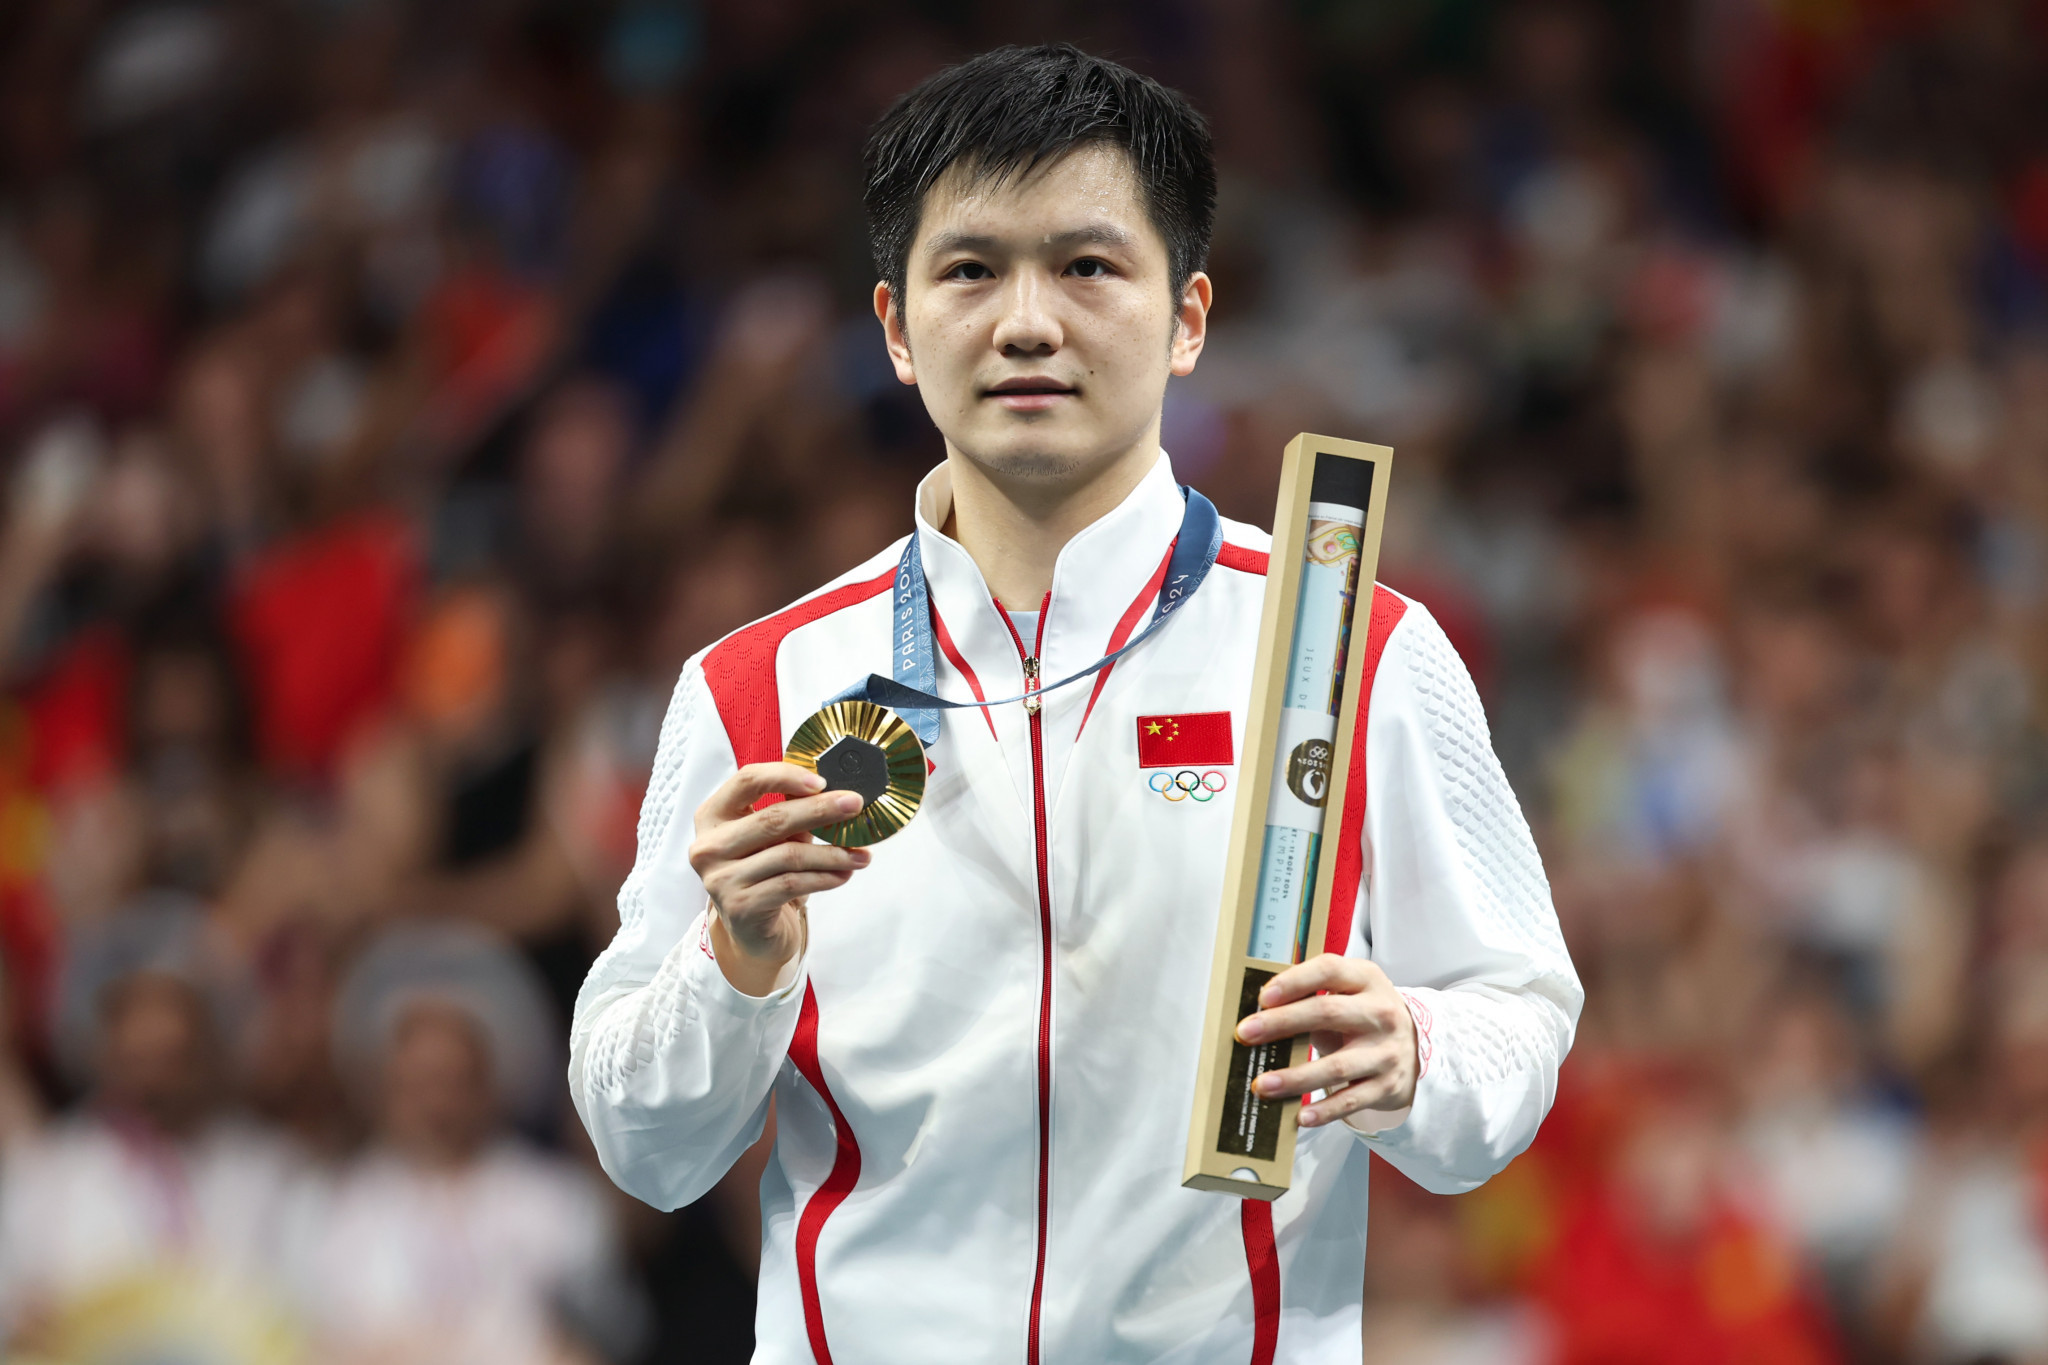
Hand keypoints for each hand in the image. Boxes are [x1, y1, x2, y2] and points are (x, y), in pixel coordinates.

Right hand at [689, 763, 870, 995]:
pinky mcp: (740, 906)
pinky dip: (824, 877)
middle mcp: (709, 845)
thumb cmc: (764, 873)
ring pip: (788, 855)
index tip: (822, 781)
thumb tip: (838, 793)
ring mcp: (721, 878)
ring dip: (832, 853)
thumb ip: (791, 811)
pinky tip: (843, 875)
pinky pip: (791, 884)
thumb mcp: (773, 837)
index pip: (747, 780)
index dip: (786, 776)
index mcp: (713, 815)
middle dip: (821, 810)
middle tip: (855, 805)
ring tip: (860, 854)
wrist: (752, 931)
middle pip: (772, 818)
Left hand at [1233, 954, 1417, 1128]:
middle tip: (1245, 1034)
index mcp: (1367, 979)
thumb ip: (1313, 994)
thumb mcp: (1349, 993)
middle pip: (1326, 1013)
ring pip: (1336, 1066)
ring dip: (1295, 1077)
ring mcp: (1386, 1051)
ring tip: (1261, 1085)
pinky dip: (1324, 1111)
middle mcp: (1380, 1012)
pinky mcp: (1388, 1085)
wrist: (1413, 1046)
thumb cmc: (1364, 1015)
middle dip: (1281, 1023)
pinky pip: (1351, 1100)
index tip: (1263, 996)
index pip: (1328, 970)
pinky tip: (1300, 1116)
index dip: (1294, 981)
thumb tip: (1257, 1011)